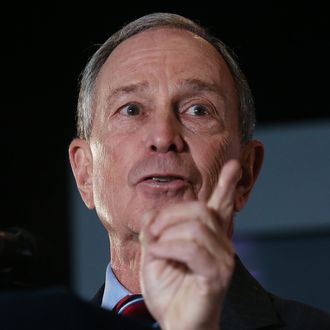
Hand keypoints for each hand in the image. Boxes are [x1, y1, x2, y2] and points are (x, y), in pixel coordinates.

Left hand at [139, 159, 240, 329]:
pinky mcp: (217, 274)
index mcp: (208, 236)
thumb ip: (156, 231)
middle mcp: (221, 244)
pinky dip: (167, 247)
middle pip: (200, 210)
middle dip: (169, 215)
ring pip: (195, 226)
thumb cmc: (168, 289)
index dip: (227, 185)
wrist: (174, 321)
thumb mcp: (155, 252)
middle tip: (151, 230)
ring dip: (166, 233)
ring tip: (153, 247)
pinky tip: (156, 253)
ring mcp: (223, 259)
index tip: (233, 165)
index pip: (221, 206)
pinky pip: (192, 248)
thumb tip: (152, 214)